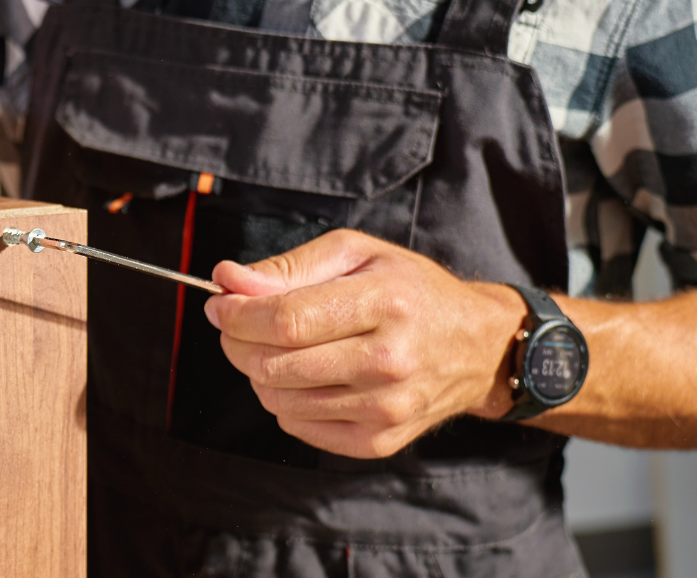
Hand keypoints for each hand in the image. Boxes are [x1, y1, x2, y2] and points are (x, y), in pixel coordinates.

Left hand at [202, 230, 527, 458]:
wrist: (477, 347)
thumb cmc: (410, 291)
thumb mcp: (357, 254)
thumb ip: (289, 267)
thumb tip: (228, 279)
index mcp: (384, 304)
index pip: (286, 320)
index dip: (238, 314)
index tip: (219, 304)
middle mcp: (389, 360)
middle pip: (275, 363)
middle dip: (237, 342)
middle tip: (236, 325)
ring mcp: (386, 407)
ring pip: (280, 399)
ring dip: (258, 372)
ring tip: (274, 348)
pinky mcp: (380, 441)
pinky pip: (299, 427)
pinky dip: (284, 401)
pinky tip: (302, 377)